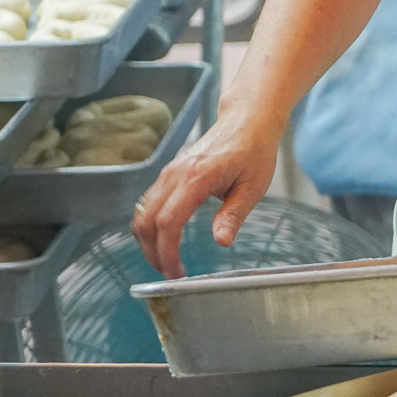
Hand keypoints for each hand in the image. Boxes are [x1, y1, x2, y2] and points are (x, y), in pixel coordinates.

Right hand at [131, 107, 281, 277]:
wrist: (247, 121)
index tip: (176, 273)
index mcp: (196, 177)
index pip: (168, 222)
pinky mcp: (169, 174)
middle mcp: (175, 174)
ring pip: (142, 212)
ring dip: (148, 241)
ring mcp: (168, 172)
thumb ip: (233, 216)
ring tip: (167, 262)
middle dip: (153, 252)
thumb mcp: (253, 188)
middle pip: (147, 220)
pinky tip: (165, 240)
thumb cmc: (254, 151)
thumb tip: (221, 242)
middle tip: (170, 274)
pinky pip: (149, 203)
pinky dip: (150, 226)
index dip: (167, 251)